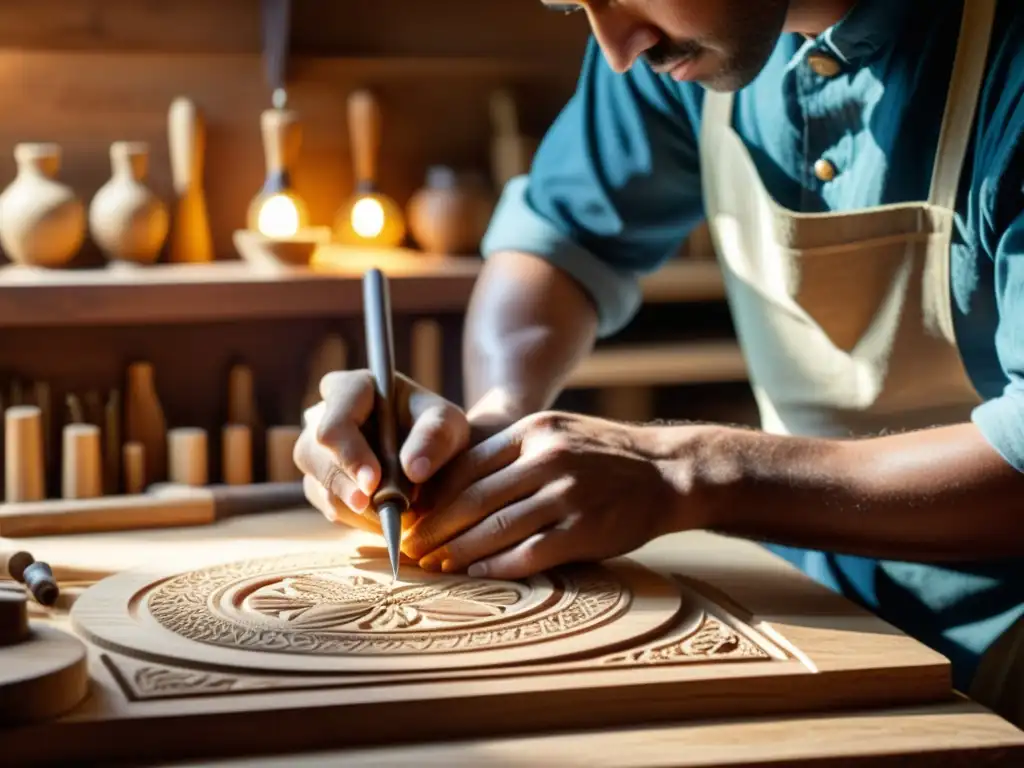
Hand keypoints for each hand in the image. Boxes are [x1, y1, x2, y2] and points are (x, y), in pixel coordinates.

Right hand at [294, 369, 470, 531]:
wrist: (435, 456)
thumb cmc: (436, 428)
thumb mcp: (448, 424)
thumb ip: (435, 438)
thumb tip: (412, 469)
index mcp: (351, 389)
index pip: (333, 421)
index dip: (349, 454)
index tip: (374, 482)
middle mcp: (323, 416)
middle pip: (312, 454)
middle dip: (348, 487)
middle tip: (384, 511)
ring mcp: (316, 451)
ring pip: (317, 484)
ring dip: (357, 508)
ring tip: (396, 513)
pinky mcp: (320, 482)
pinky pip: (327, 506)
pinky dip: (358, 519)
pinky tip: (385, 516)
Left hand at [402, 411, 687, 579]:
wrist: (668, 472)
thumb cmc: (604, 456)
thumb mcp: (558, 433)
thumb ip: (512, 452)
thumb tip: (454, 483)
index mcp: (534, 431)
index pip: (467, 465)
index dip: (434, 495)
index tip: (414, 516)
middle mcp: (548, 458)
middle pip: (474, 498)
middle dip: (436, 527)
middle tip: (412, 548)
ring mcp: (568, 494)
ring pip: (496, 527)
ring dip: (458, 551)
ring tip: (435, 566)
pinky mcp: (585, 529)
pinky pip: (530, 552)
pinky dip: (497, 565)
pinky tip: (476, 572)